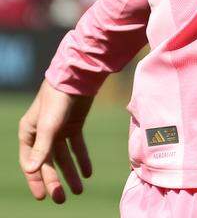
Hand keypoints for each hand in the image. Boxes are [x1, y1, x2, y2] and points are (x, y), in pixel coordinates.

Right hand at [18, 80, 93, 203]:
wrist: (78, 77)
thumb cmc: (57, 100)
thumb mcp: (49, 125)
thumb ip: (42, 148)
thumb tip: (32, 170)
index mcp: (29, 133)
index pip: (31, 163)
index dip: (36, 180)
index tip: (43, 197)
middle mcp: (42, 133)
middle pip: (48, 162)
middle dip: (54, 181)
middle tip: (62, 199)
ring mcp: (58, 130)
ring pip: (64, 157)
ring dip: (71, 173)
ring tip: (78, 190)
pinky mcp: (74, 125)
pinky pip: (77, 146)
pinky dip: (82, 159)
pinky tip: (88, 173)